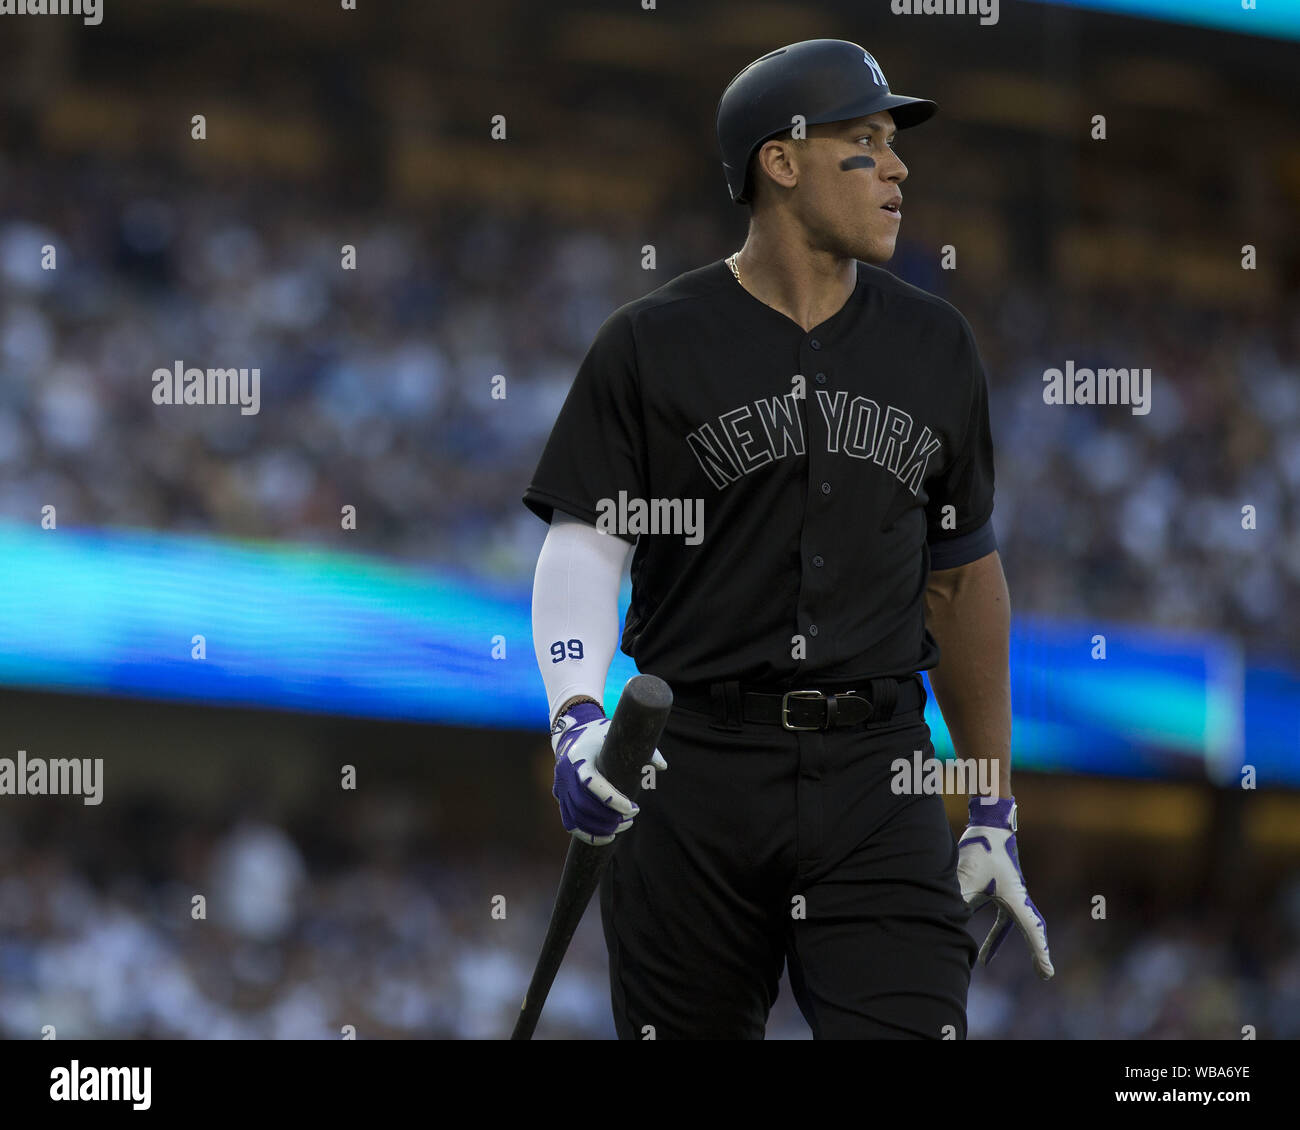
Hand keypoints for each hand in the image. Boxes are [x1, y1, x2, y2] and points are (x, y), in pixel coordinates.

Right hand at [550, 702, 667, 845]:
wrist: (570, 733)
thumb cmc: (600, 736)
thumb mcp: (619, 735)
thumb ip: (643, 749)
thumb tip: (662, 766)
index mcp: (580, 757)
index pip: (591, 783)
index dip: (612, 799)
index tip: (632, 807)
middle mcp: (566, 773)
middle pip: (583, 805)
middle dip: (609, 817)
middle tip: (632, 817)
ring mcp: (560, 787)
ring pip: (576, 817)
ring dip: (601, 828)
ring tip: (624, 826)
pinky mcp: (559, 797)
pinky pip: (570, 822)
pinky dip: (587, 834)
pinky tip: (607, 837)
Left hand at [957, 797, 1053, 979]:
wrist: (987, 821)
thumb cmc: (982, 848)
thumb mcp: (968, 876)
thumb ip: (958, 899)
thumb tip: (945, 920)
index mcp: (1015, 897)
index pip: (1031, 930)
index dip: (1040, 953)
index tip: (1048, 975)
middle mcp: (1014, 895)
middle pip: (1025, 928)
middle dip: (1032, 949)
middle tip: (1042, 973)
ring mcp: (1003, 889)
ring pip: (1004, 921)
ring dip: (995, 940)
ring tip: (985, 960)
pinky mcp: (991, 882)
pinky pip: (988, 908)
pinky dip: (978, 918)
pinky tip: (964, 924)